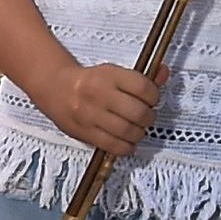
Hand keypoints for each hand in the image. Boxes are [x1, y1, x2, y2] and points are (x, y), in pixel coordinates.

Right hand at [40, 61, 162, 158]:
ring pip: (128, 131)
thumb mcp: (114, 72)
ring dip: (139, 133)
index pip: (143, 87)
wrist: (55, 88)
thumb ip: (141, 76)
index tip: (152, 99)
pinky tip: (127, 141)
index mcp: (108, 75)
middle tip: (146, 116)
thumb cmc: (89, 81)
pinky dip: (127, 147)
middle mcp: (99, 94)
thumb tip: (164, 73)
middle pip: (138, 112)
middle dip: (149, 117)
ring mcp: (91, 115)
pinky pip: (114, 146)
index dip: (154, 96)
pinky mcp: (86, 132)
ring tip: (136, 128)